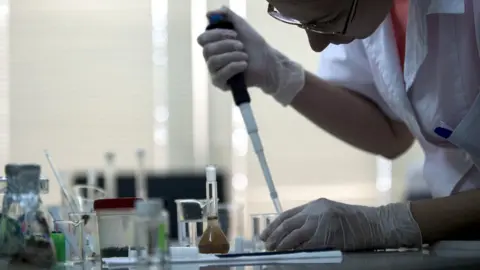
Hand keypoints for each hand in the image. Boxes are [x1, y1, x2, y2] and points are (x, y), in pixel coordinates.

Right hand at [197, 6, 304, 104]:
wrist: (268, 63)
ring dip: (232, 56)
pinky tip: (244, 65)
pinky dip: (233, 67)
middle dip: (226, 45)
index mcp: (213, 44)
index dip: (216, 34)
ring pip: (213, 61)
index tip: (234, 34)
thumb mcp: (241, 26)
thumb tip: (208, 13)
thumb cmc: (254, 46)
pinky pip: (219, 75)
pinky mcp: (220, 83)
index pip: (202, 39)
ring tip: (245, 56)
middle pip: (206, 50)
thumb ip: (227, 16)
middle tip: (241, 45)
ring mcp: (214, 71)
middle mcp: (211, 58)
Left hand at [260, 198, 422, 250]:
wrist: (375, 223)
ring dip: (280, 243)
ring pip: (293, 234)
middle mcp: (315, 211)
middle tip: (265, 243)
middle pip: (287, 223)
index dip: (274, 224)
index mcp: (315, 204)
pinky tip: (288, 254)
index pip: (287, 214)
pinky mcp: (326, 236)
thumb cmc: (355, 221)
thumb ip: (313, 218)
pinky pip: (305, 245)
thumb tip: (293, 232)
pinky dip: (295, 250)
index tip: (265, 232)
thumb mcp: (331, 213)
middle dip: (273, 234)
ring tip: (273, 249)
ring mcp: (321, 223)